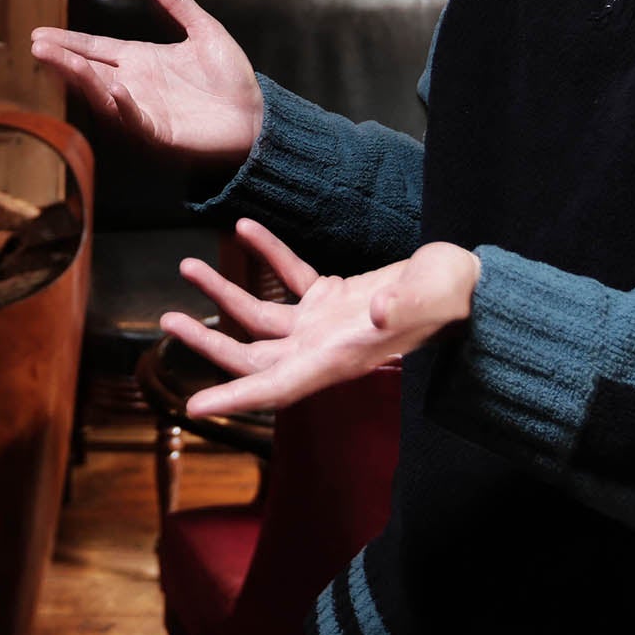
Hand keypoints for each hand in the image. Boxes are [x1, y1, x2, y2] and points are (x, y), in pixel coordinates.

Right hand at [31, 0, 263, 162]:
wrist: (257, 117)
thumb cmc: (230, 80)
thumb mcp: (205, 32)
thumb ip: (180, 5)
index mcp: (141, 61)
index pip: (95, 49)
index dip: (68, 42)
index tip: (38, 34)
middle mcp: (135, 86)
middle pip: (90, 71)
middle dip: (62, 60)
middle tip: (36, 47)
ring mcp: (144, 110)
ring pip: (103, 96)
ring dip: (83, 80)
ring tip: (62, 62)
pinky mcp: (160, 133)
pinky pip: (136, 121)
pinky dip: (124, 107)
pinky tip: (113, 89)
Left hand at [162, 219, 480, 416]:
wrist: (467, 283)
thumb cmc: (454, 293)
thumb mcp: (433, 296)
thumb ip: (407, 305)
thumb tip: (378, 309)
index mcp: (341, 358)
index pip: (278, 388)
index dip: (235, 399)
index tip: (194, 406)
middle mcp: (325, 348)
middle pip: (254, 359)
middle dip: (209, 345)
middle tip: (166, 321)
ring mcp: (327, 324)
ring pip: (262, 319)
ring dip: (224, 295)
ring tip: (188, 266)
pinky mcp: (333, 297)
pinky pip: (290, 277)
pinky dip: (267, 255)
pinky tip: (245, 228)